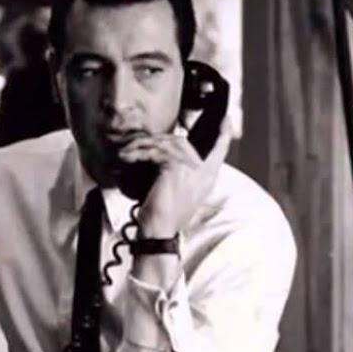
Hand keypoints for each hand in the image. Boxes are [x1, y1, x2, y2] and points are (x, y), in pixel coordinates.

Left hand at [118, 121, 231, 237]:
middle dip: (158, 140)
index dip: (223, 134)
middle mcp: (204, 171)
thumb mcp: (177, 192)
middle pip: (182, 141)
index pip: (220, 151)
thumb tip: (164, 153)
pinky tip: (126, 159)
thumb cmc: (163, 216)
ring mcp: (192, 168)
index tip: (226, 119)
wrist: (159, 232)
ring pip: (165, 144)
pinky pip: (154, 152)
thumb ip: (180, 173)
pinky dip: (137, 154)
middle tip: (137, 145)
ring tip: (126, 154)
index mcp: (207, 177)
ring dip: (141, 147)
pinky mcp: (176, 167)